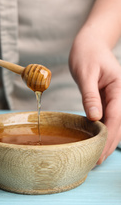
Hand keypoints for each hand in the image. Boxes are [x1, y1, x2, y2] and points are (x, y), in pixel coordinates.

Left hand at [69, 31, 120, 163]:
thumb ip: (90, 95)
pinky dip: (103, 129)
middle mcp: (119, 94)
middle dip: (109, 143)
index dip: (108, 136)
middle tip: (97, 161)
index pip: (116, 116)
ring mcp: (114, 96)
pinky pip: (107, 116)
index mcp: (118, 87)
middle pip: (117, 123)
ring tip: (97, 156)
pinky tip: (96, 139)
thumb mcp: (86, 73)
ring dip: (107, 139)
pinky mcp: (106, 98)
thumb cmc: (87, 54)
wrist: (89, 43)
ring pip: (114, 122)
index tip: (100, 152)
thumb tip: (95, 118)